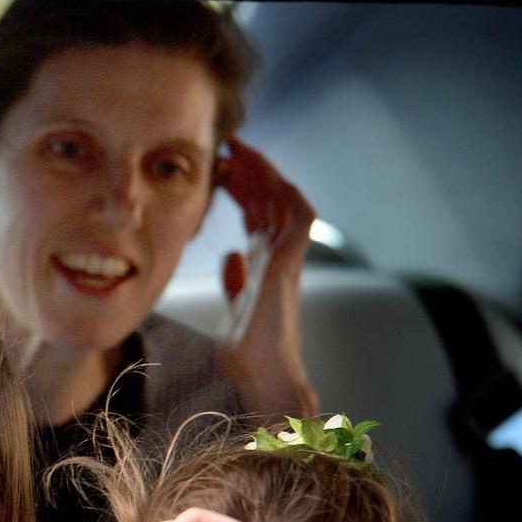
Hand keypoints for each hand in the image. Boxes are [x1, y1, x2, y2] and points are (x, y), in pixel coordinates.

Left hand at [216, 138, 316, 416]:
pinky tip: (268, 175)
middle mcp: (278, 257)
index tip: (222, 167)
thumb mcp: (232, 308)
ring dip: (266, 174)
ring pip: (284, 202)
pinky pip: (299, 218)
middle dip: (252, 170)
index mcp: (264, 264)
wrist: (260, 376)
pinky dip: (287, 194)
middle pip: (270, 200)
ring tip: (242, 150)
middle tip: (229, 145)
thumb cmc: (247, 353)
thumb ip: (235, 280)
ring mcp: (287, 259)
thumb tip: (231, 256)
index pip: (257, 213)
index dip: (243, 187)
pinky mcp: (290, 265)